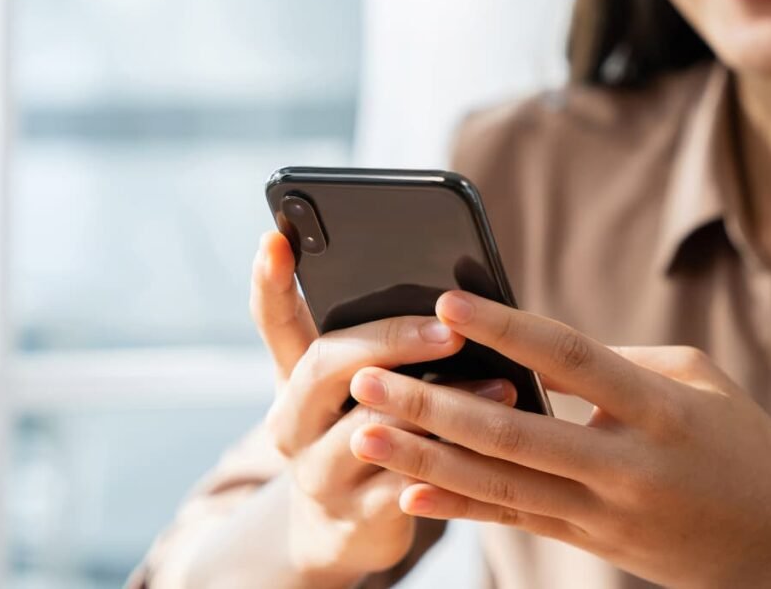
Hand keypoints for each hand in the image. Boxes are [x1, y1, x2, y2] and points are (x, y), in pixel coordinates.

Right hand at [250, 235, 515, 585]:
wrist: (336, 531)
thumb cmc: (357, 435)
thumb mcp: (349, 390)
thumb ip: (377, 344)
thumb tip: (448, 292)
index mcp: (292, 378)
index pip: (274, 320)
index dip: (270, 281)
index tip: (275, 238)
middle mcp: (292, 422)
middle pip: (324, 366)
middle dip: (390, 340)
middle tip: (448, 329)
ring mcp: (318, 473)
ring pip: (373, 429)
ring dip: (441, 403)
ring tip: (499, 384)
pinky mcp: (357, 519)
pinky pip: (407, 486)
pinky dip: (454, 462)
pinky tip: (494, 447)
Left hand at [346, 290, 770, 587]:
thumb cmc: (738, 441)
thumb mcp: (694, 381)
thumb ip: (613, 361)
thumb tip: (530, 347)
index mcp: (659, 410)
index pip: (572, 359)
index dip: (506, 329)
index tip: (445, 302)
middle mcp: (626, 466)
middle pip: (513, 432)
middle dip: (432, 406)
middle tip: (366, 377)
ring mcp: (604, 513)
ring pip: (499, 485)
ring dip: (424, 460)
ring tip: (363, 434)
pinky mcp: (590, 541)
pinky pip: (514, 522)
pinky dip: (458, 509)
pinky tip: (406, 495)